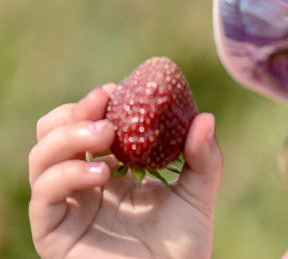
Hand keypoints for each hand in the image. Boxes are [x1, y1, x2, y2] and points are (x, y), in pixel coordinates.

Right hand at [28, 83, 222, 257]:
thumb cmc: (181, 248)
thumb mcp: (198, 196)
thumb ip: (203, 159)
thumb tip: (204, 118)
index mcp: (111, 170)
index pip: (87, 124)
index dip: (96, 103)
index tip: (118, 88)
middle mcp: (83, 184)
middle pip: (53, 133)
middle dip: (74, 112)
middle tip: (106, 103)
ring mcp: (67, 206)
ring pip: (40, 158)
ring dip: (68, 136)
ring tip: (106, 134)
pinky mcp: (54, 233)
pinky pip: (45, 196)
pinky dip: (67, 175)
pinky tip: (101, 172)